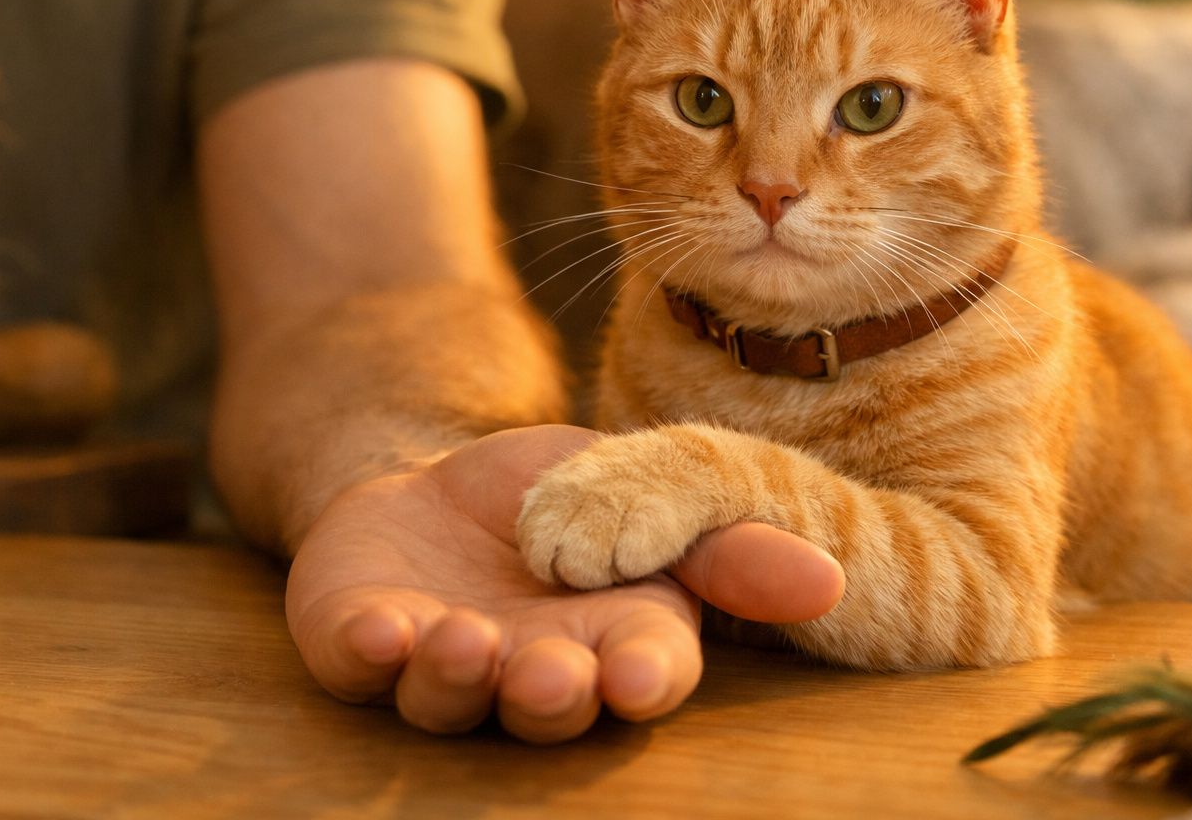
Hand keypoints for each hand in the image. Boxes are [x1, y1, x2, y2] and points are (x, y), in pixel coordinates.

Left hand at [285, 425, 843, 742]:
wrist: (438, 485)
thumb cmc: (563, 502)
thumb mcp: (650, 495)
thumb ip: (725, 544)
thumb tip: (832, 582)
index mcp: (612, 638)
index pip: (640, 673)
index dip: (641, 678)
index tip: (641, 672)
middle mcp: (530, 671)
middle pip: (544, 706)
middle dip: (548, 694)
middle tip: (549, 673)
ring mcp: (440, 666)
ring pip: (448, 699)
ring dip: (455, 677)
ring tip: (461, 637)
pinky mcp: (362, 645)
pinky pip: (359, 664)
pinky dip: (368, 652)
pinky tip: (378, 628)